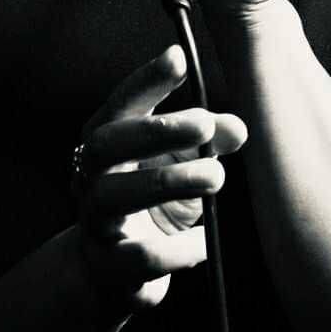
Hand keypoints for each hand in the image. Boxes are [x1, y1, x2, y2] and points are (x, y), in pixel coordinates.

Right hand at [74, 44, 246, 311]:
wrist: (116, 273)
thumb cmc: (154, 202)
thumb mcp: (183, 164)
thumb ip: (207, 141)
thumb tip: (239, 128)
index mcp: (108, 143)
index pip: (121, 105)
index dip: (146, 81)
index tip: (178, 58)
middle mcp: (92, 177)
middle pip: (107, 143)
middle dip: (156, 130)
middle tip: (205, 124)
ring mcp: (95, 222)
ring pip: (114, 196)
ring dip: (168, 181)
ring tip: (217, 176)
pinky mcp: (108, 267)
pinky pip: (137, 257)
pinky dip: (176, 249)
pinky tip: (203, 243)